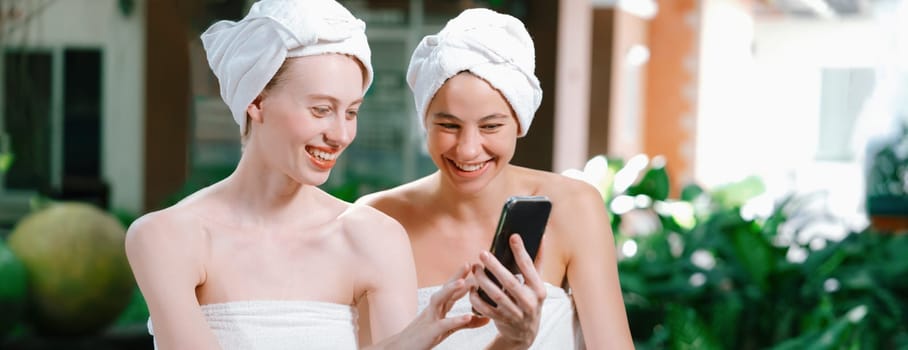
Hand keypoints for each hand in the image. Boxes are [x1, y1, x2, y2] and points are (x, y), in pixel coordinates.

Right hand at [376, 264, 488, 349]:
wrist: (400, 349)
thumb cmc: (423, 337)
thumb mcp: (447, 329)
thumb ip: (465, 323)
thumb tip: (487, 319)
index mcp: (438, 308)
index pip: (451, 289)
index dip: (461, 277)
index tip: (474, 266)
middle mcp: (433, 310)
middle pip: (445, 289)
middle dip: (456, 276)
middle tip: (470, 265)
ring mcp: (430, 319)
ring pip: (439, 300)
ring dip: (451, 290)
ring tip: (464, 283)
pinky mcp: (430, 332)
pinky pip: (443, 324)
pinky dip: (455, 319)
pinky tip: (468, 316)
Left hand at [470, 234, 545, 348]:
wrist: (525, 332)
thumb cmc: (530, 300)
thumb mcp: (537, 284)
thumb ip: (538, 261)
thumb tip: (541, 237)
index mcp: (538, 289)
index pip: (529, 268)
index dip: (521, 252)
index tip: (513, 237)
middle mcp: (528, 302)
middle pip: (509, 282)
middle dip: (495, 266)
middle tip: (482, 253)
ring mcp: (515, 313)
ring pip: (496, 295)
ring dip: (483, 280)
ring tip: (475, 268)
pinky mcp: (501, 320)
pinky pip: (486, 308)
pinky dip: (477, 298)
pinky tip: (471, 288)